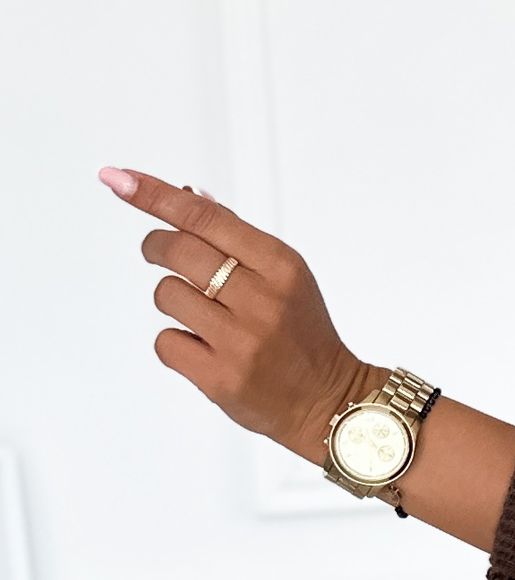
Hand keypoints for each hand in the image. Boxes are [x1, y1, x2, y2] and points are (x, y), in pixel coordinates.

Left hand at [100, 167, 379, 462]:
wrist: (329, 400)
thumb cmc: (303, 334)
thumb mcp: (285, 276)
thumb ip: (237, 238)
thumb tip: (187, 196)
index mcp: (280, 266)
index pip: (205, 217)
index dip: (155, 196)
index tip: (120, 179)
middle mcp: (261, 300)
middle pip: (177, 250)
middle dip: (156, 246)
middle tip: (158, 252)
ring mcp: (240, 341)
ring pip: (166, 295)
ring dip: (173, 300)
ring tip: (202, 315)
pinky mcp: (220, 378)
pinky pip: (165, 341)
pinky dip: (176, 342)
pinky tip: (202, 348)